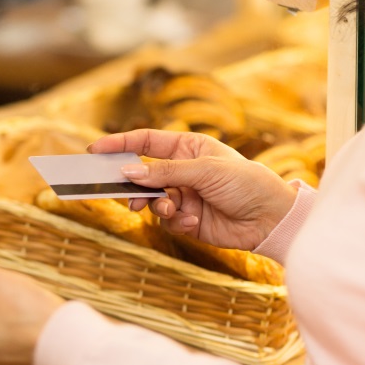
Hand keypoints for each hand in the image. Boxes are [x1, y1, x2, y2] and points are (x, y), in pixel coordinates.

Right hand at [89, 130, 297, 250]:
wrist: (270, 219)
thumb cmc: (245, 183)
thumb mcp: (205, 171)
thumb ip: (164, 172)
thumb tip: (127, 173)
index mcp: (187, 147)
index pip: (145, 142)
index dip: (119, 144)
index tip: (94, 149)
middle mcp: (182, 170)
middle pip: (142, 175)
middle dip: (134, 186)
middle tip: (124, 194)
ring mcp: (183, 195)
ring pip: (151, 200)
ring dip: (157, 206)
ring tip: (170, 210)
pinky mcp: (186, 219)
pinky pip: (166, 220)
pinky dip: (177, 222)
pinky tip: (196, 222)